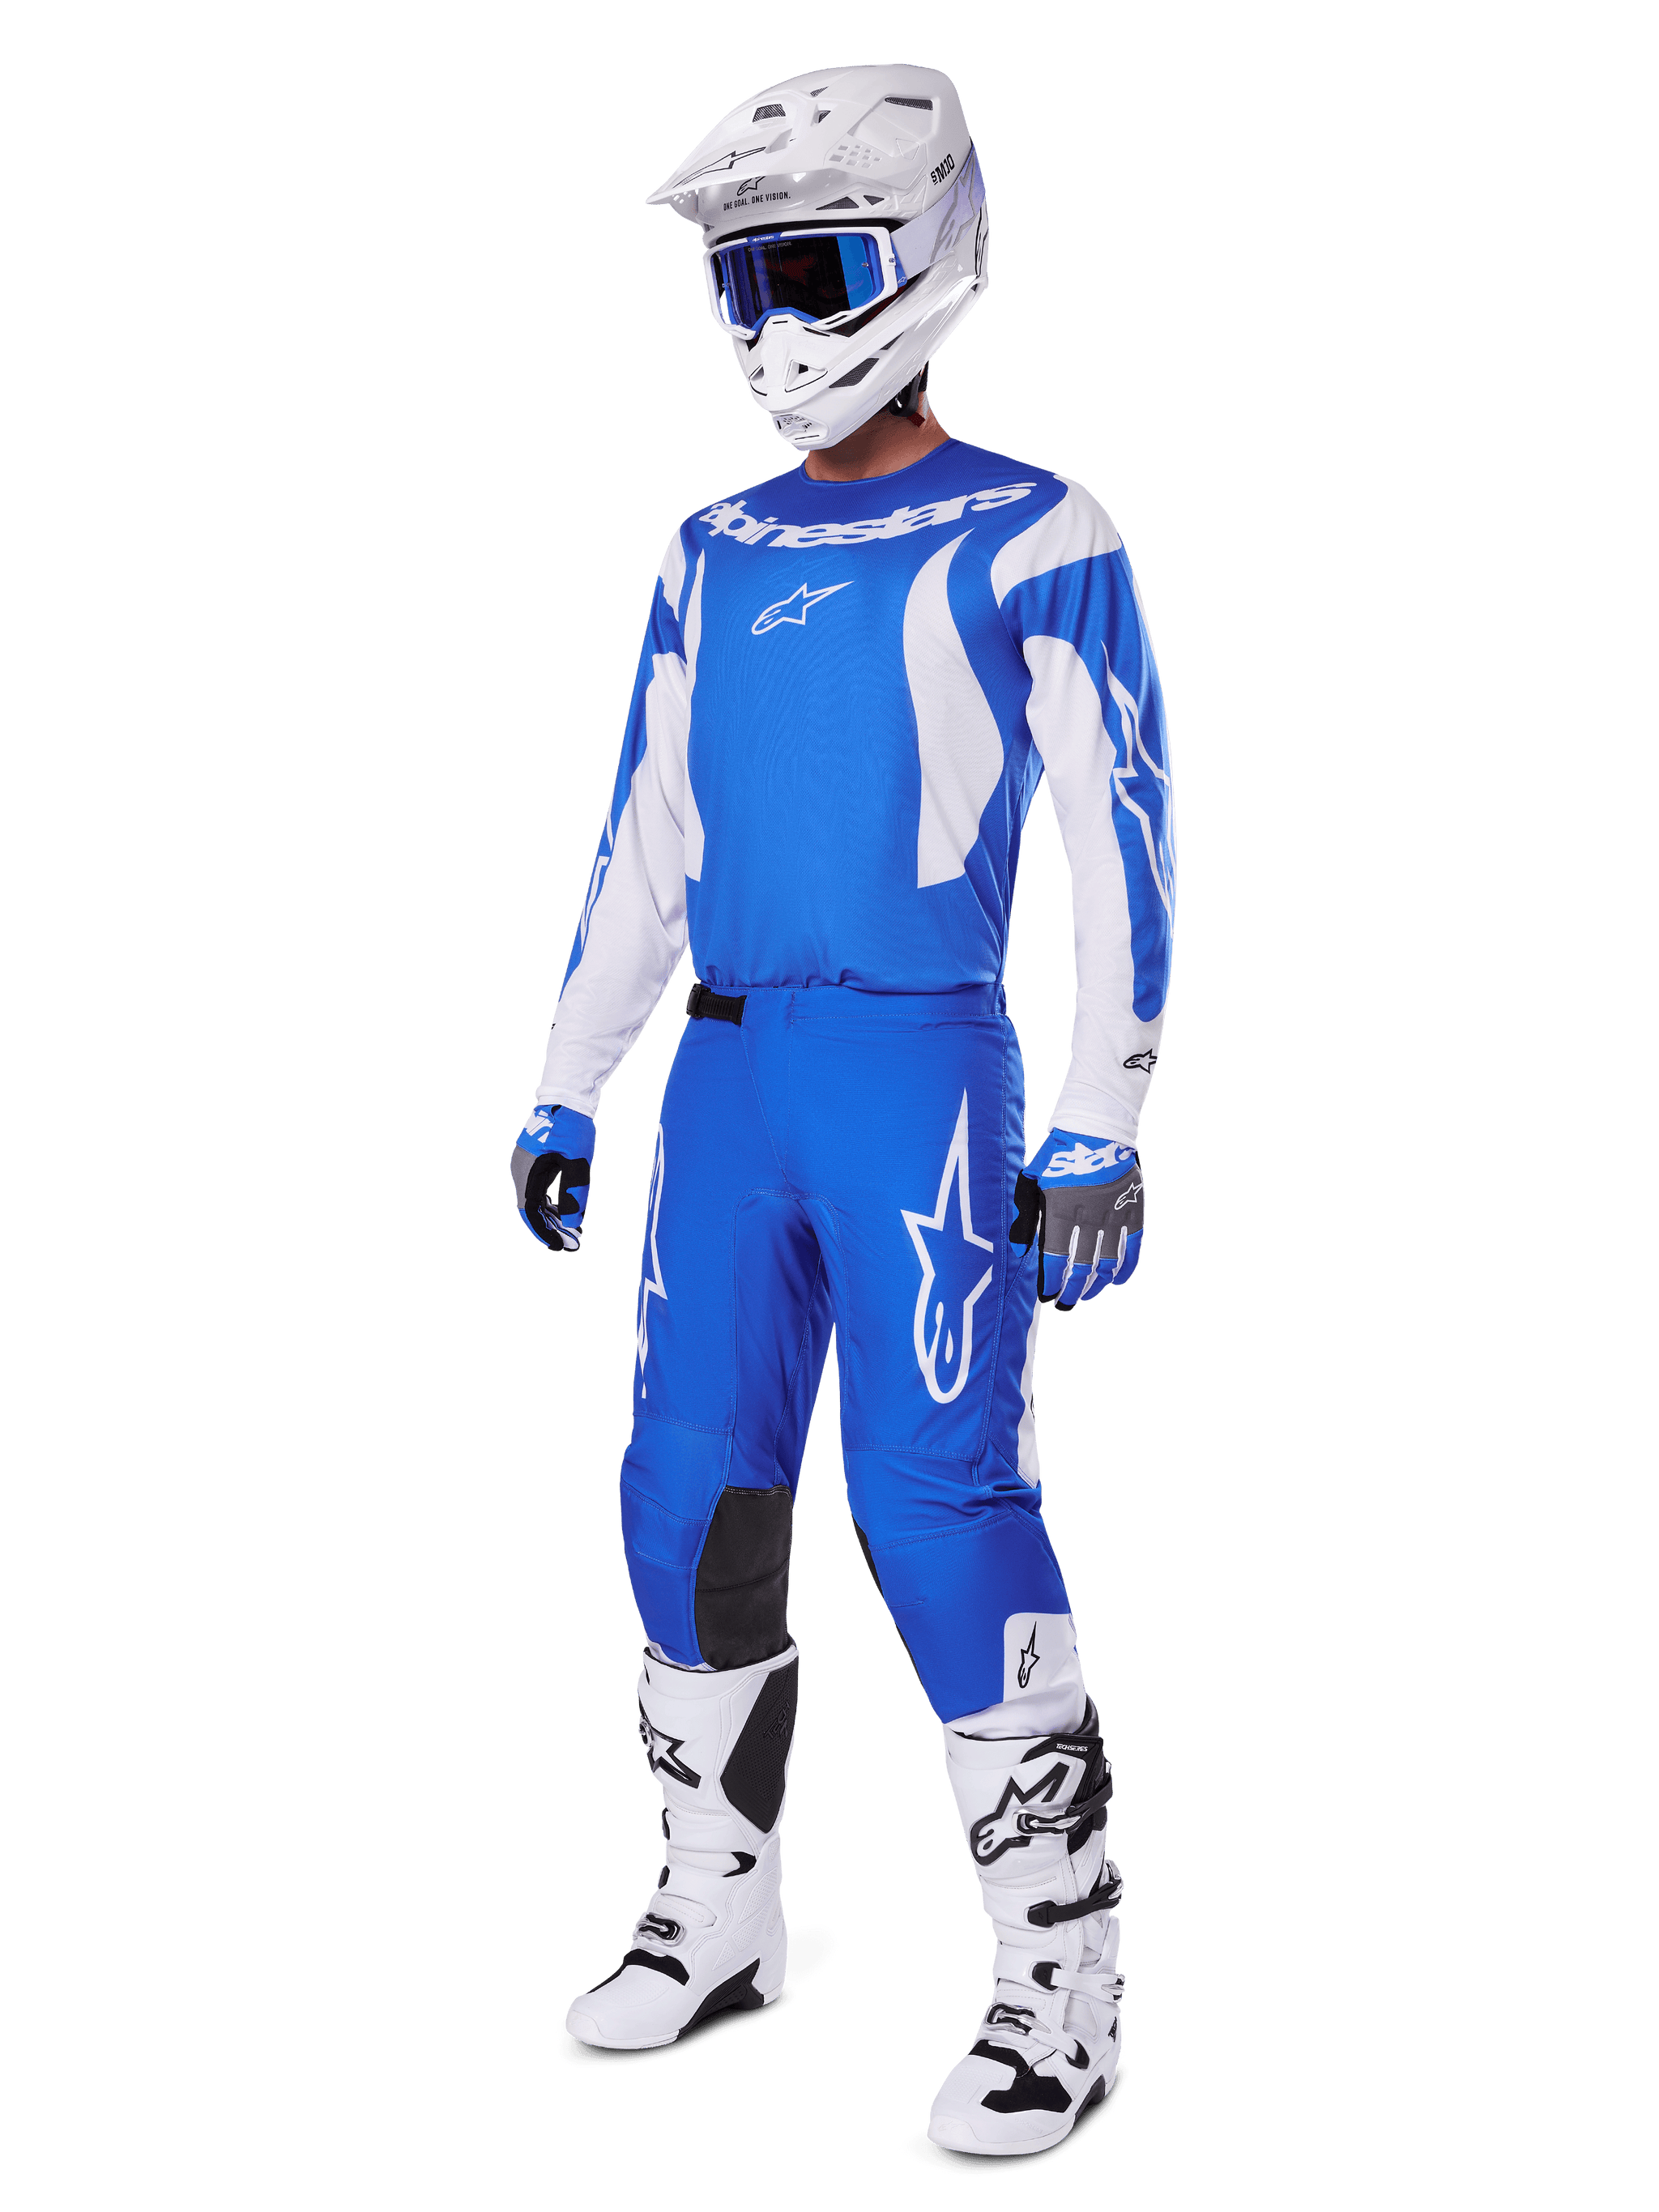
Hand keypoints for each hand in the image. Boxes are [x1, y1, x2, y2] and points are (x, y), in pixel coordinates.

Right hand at [511, 1104, 595, 1251]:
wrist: (566, 1098)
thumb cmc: (571, 1129)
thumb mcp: (577, 1164)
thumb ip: (574, 1195)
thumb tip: (573, 1226)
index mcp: (526, 1172)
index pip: (530, 1211)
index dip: (544, 1231)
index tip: (559, 1247)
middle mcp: (521, 1170)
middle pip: (532, 1208)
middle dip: (551, 1228)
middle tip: (572, 1245)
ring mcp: (526, 1165)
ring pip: (535, 1199)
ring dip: (552, 1217)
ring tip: (572, 1233)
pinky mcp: (534, 1161)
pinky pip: (539, 1189)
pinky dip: (552, 1203)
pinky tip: (567, 1213)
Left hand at [1009, 1130, 1145, 1310]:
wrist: (1097, 1130)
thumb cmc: (1059, 1156)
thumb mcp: (1032, 1181)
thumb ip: (1024, 1216)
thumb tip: (1017, 1251)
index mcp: (1061, 1212)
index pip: (1055, 1260)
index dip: (1051, 1282)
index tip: (1047, 1296)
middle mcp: (1088, 1219)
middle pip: (1081, 1268)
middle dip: (1073, 1291)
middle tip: (1066, 1304)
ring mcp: (1114, 1217)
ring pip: (1107, 1263)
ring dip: (1097, 1285)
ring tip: (1088, 1296)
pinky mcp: (1133, 1211)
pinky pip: (1133, 1248)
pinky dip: (1126, 1268)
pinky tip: (1116, 1282)